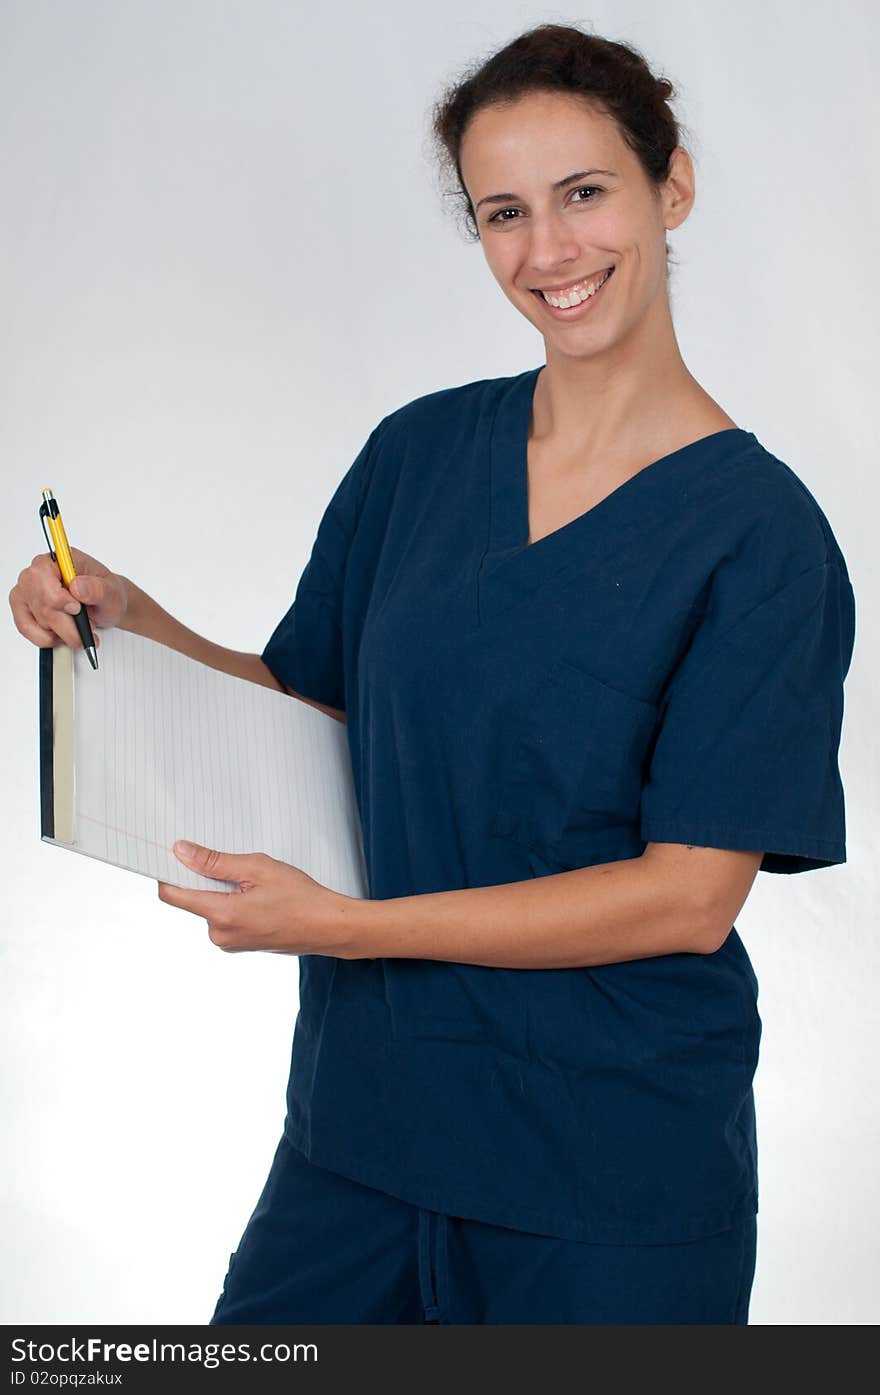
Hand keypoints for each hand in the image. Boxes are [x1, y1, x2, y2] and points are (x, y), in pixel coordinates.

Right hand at [9, 546, 127, 649]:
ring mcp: (27, 592)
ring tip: (80, 630)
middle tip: (88, 626)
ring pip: (37, 620)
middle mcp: (38, 574)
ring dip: (62, 632)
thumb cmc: (106, 594)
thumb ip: (97, 588)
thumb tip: (77, 586)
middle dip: (67, 623)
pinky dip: (49, 639)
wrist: (105, 606)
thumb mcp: (112, 591)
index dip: (56, 597)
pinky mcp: (23, 610)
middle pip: (40, 604)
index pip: (41, 575)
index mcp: (59, 560)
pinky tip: (64, 636)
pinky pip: (27, 629)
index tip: (76, 609)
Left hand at [157, 841, 358, 956]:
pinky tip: (261, 899)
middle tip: (240, 868)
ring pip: (211, 908)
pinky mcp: (239, 945)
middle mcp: (219, 934)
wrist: (328, 927)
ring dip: (225, 892)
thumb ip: (214, 862)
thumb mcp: (257, 868)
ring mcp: (229, 943)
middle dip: (209, 880)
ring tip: (258, 886)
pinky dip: (235, 904)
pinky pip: (225, 918)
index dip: (168, 872)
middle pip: (194, 899)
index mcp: (220, 915)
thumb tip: (181, 851)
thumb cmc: (300, 896)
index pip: (173, 895)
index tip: (173, 855)